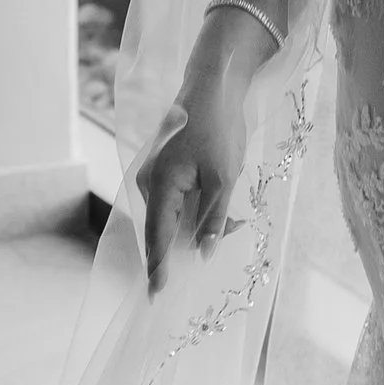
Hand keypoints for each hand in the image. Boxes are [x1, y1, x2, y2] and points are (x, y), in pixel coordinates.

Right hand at [139, 15, 260, 288]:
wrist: (213, 87)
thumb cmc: (220, 129)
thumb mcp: (225, 179)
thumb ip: (212, 220)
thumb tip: (202, 255)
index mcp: (159, 186)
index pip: (156, 238)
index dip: (159, 268)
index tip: (157, 297)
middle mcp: (149, 185)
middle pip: (165, 230)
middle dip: (192, 244)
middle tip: (222, 243)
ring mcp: (155, 178)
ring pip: (175, 218)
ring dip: (201, 226)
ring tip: (233, 223)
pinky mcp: (167, 173)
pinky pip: (178, 203)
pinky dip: (199, 211)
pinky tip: (227, 211)